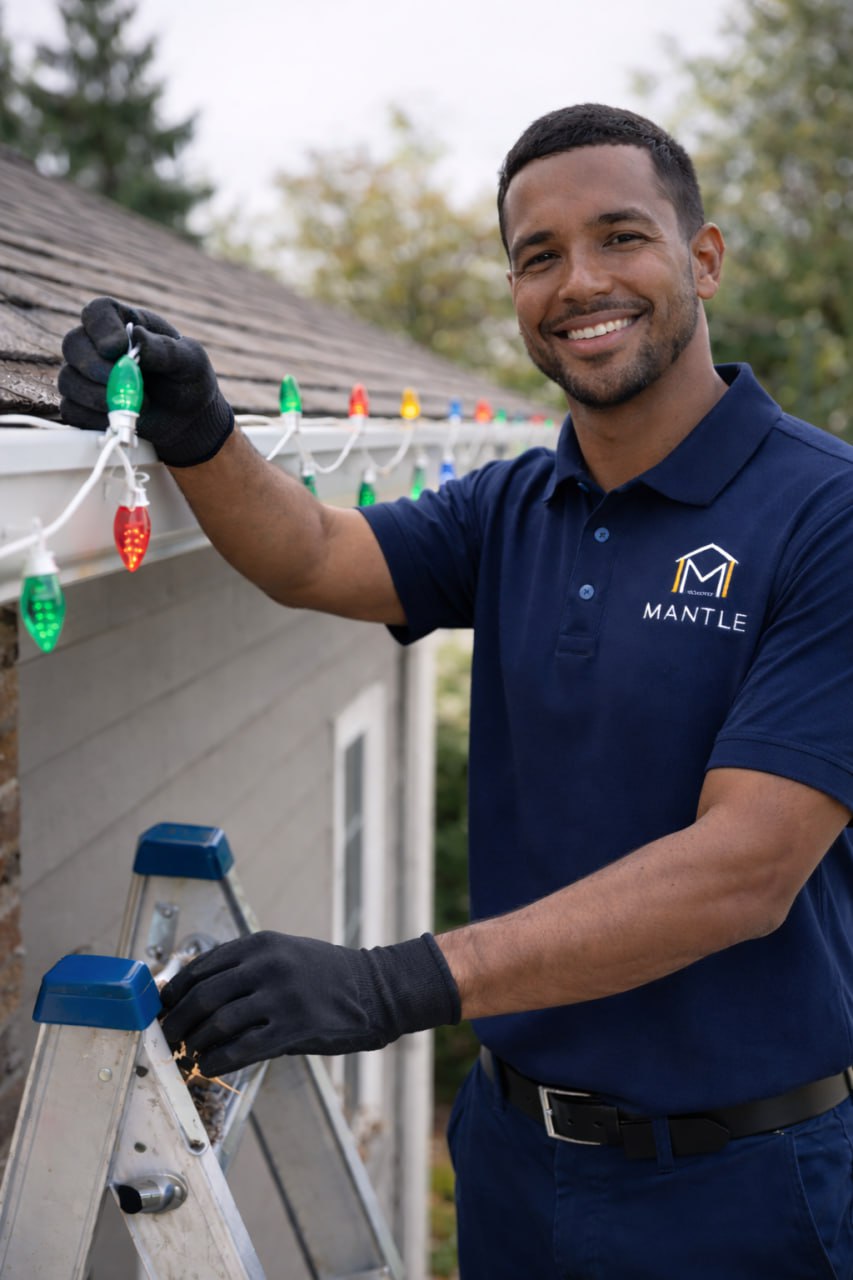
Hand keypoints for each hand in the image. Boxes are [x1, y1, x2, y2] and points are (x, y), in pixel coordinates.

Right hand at [58, 296, 233, 466]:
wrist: (188, 419)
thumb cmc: (188, 380)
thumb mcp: (190, 361)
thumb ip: (166, 350)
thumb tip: (138, 338)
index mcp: (124, 324)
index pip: (97, 312)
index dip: (101, 328)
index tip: (117, 348)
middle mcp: (98, 346)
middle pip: (73, 344)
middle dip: (95, 367)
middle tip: (125, 383)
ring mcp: (87, 377)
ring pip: (68, 380)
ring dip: (98, 397)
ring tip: (136, 406)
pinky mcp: (84, 407)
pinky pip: (72, 411)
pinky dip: (94, 419)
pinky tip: (121, 419)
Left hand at [159, 930, 460, 1076]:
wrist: (375, 990)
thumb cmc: (325, 976)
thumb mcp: (284, 955)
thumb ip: (244, 970)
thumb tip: (194, 999)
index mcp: (260, 943)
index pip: (200, 967)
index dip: (173, 993)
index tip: (162, 1010)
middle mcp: (267, 965)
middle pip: (202, 995)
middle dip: (176, 1021)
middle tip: (168, 1038)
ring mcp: (281, 996)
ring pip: (217, 1023)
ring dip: (195, 1043)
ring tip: (189, 1054)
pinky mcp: (294, 1028)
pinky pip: (241, 1048)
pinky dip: (217, 1060)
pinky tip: (209, 1066)